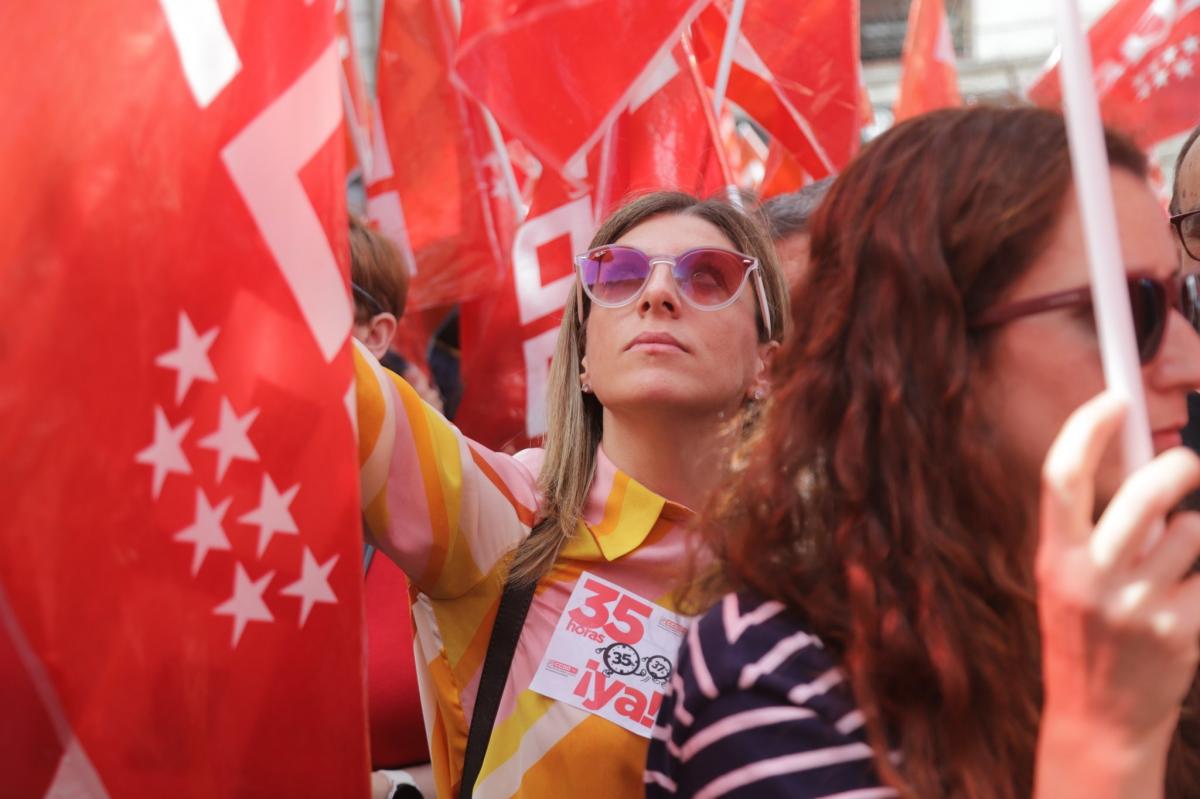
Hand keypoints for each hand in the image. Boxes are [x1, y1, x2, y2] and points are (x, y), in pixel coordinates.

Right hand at [1035, 392, 1199, 796]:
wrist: (1099, 721)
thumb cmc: (1084, 635)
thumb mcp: (1065, 579)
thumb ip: (1090, 526)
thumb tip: (1139, 456)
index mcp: (1054, 559)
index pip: (1062, 477)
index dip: (1087, 429)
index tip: (1114, 399)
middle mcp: (1092, 580)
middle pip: (1148, 493)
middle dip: (1178, 468)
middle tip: (1185, 467)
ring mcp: (1139, 608)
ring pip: (1193, 530)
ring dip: (1195, 536)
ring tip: (1175, 567)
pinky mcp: (1183, 631)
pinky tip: (1186, 600)